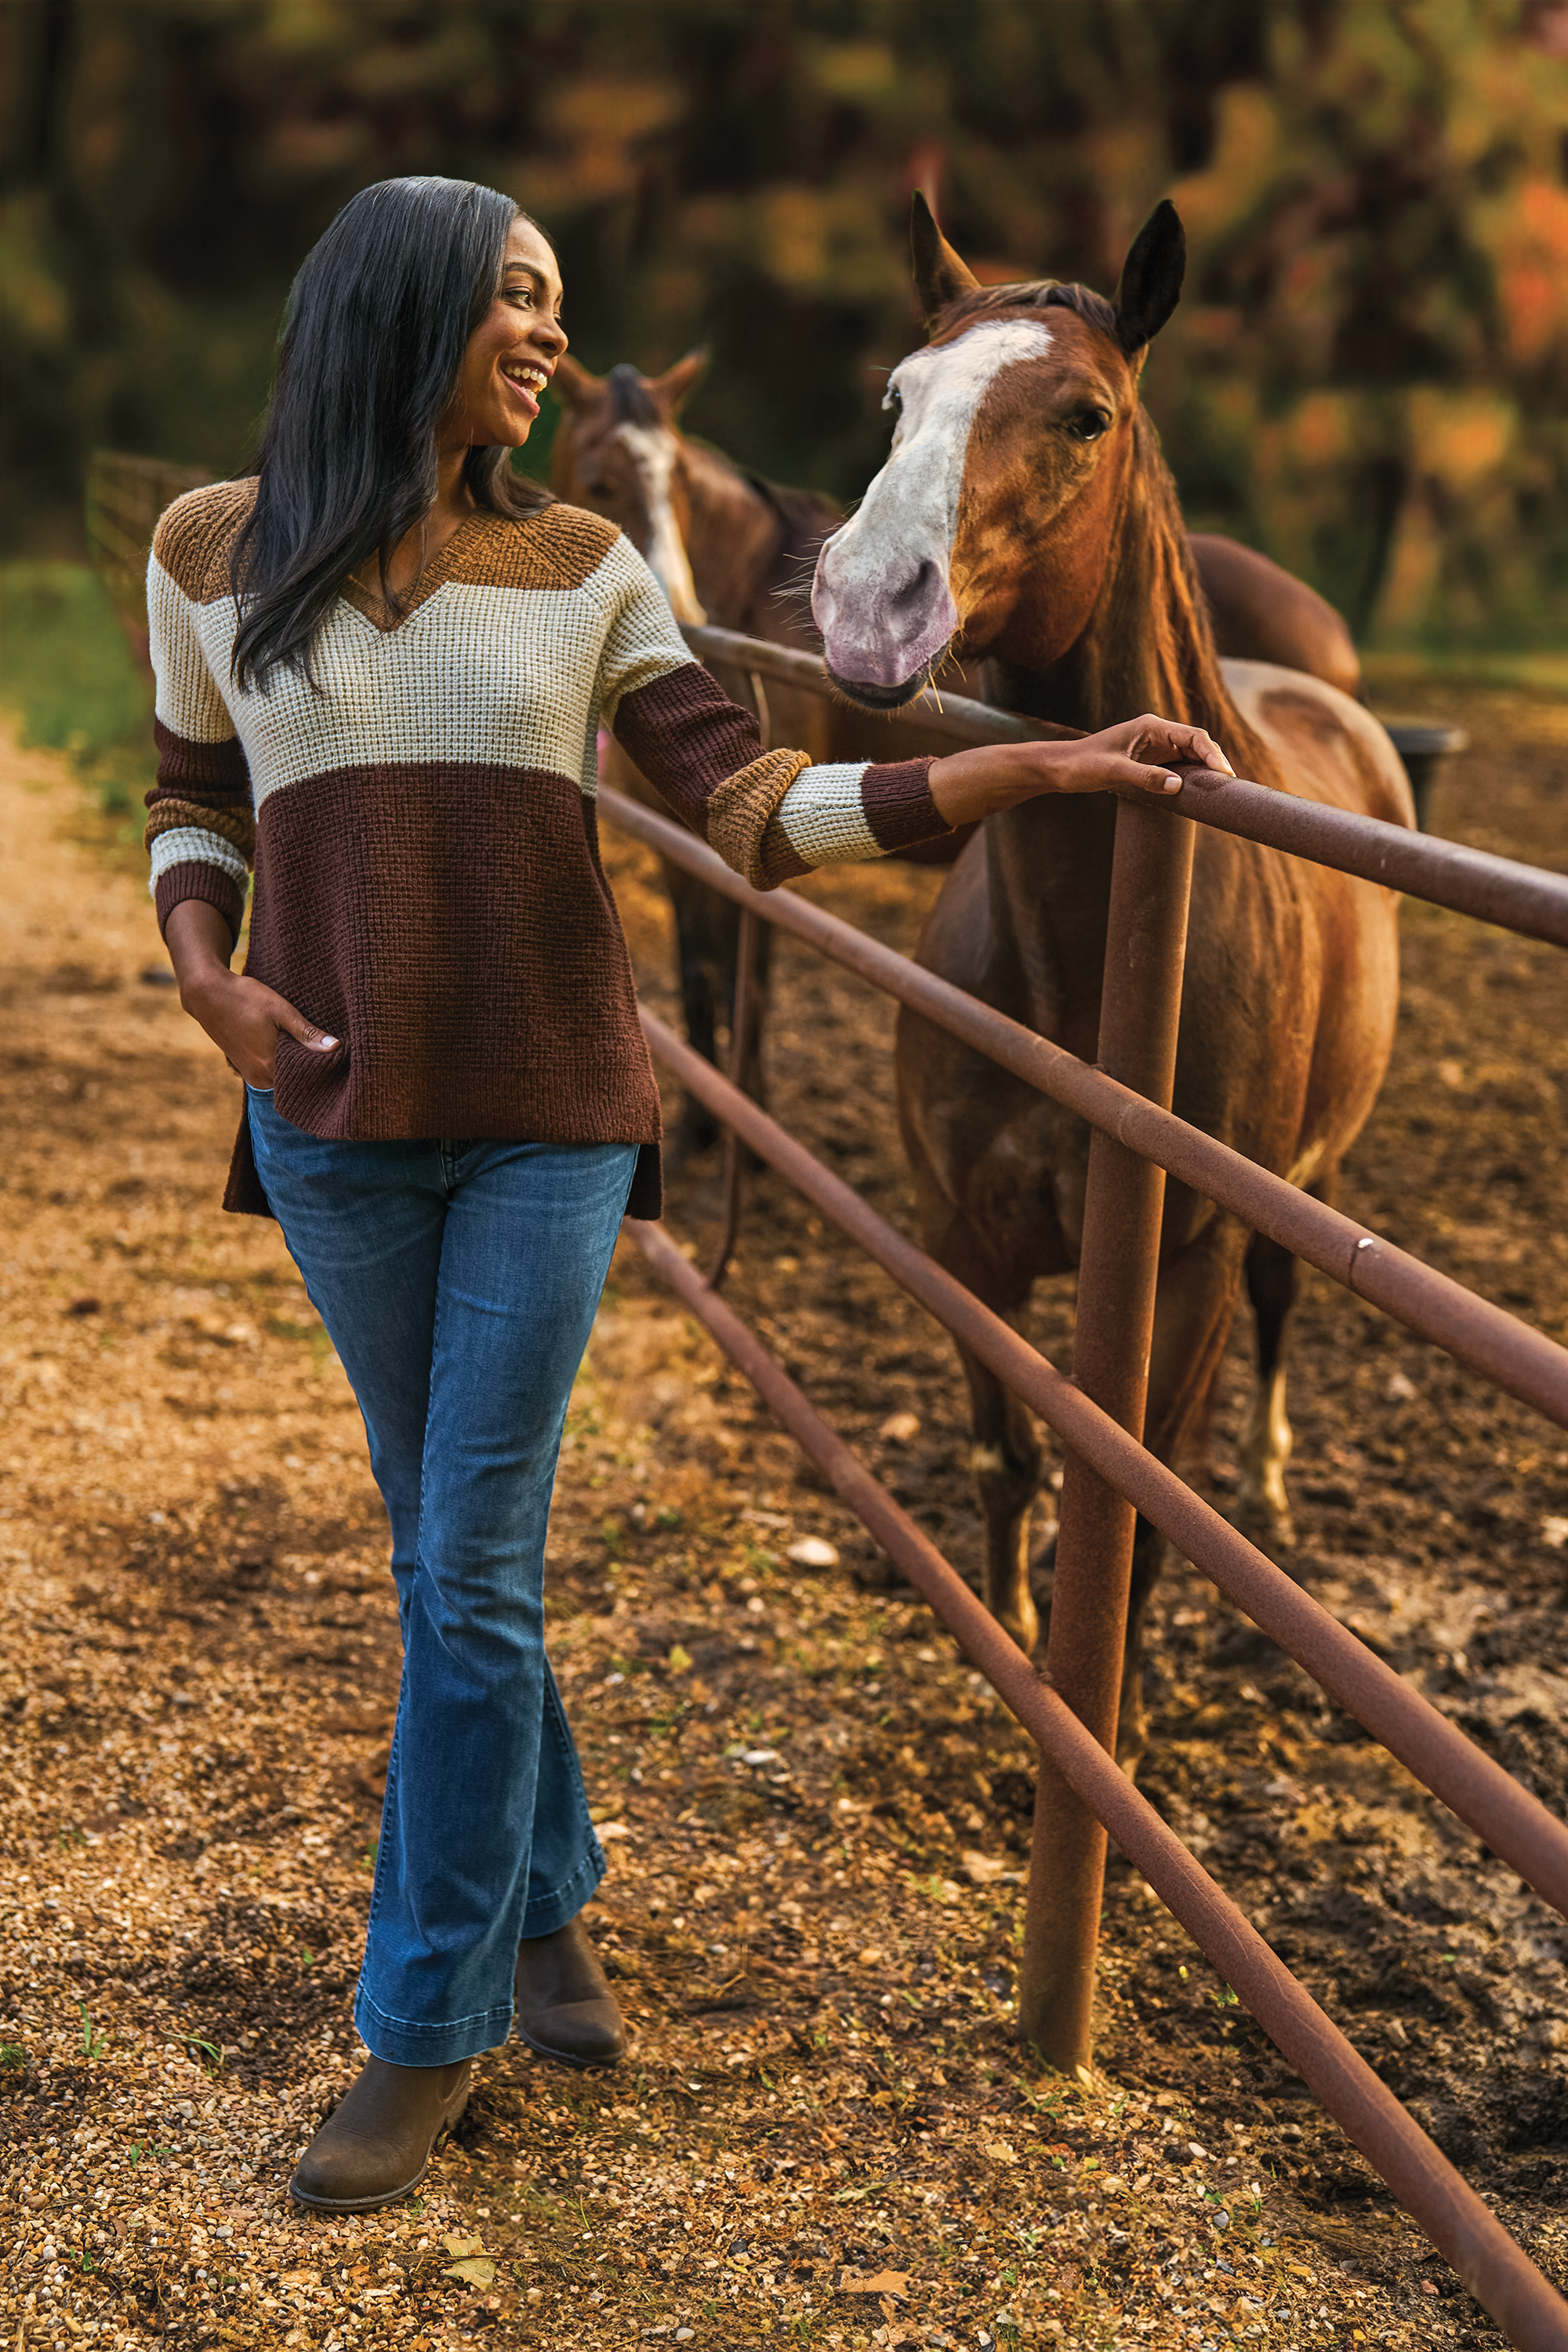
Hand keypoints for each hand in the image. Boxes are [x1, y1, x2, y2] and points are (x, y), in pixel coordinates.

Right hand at [163, 900, 336, 1088]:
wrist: (207, 994)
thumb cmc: (245, 998)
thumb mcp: (281, 1011)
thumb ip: (307, 1033)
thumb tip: (336, 1048)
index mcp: (270, 1067)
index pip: (306, 1079)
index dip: (322, 1069)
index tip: (336, 1059)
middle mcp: (259, 1078)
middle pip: (294, 1081)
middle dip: (308, 1068)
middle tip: (325, 1052)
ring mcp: (248, 1075)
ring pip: (281, 1077)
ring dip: (292, 1065)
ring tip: (305, 1047)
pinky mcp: (242, 1068)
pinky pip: (268, 1073)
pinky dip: (278, 1063)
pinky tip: (285, 1047)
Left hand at [928, 715, 1233, 829]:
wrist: (1058, 769)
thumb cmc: (1080, 766)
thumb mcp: (1113, 773)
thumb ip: (1146, 778)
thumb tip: (1177, 786)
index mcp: (1151, 726)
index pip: (1194, 736)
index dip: (1213, 754)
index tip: (1224, 775)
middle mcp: (1155, 733)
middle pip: (1197, 745)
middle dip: (1215, 763)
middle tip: (1229, 788)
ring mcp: (1153, 747)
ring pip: (1189, 757)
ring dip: (1204, 772)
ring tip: (1219, 792)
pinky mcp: (1147, 761)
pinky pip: (1177, 767)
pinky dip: (1190, 778)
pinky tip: (1198, 794)